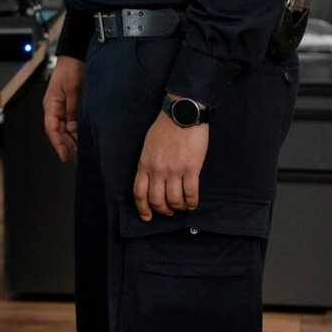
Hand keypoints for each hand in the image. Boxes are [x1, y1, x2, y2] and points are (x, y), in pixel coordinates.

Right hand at [43, 55, 84, 161]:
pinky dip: (77, 131)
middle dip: (66, 146)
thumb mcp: (72, 89)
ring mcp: (63, 107)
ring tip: (81, 152)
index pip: (52, 129)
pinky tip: (84, 138)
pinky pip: (72, 122)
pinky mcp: (72, 104)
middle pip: (58, 132)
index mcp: (51, 105)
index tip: (64, 156)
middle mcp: (55, 108)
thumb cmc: (71, 68)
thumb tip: (74, 129)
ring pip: (65, 129)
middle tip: (77, 159)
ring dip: (72, 140)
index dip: (58, 144)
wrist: (76, 55)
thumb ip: (73, 109)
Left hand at [132, 106, 208, 220]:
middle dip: (163, 210)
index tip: (147, 217)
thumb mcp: (148, 146)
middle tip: (169, 212)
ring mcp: (174, 170)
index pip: (139, 192)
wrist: (182, 115)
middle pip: (156, 200)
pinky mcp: (191, 168)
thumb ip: (148, 163)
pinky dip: (192, 202)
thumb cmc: (165, 128)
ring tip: (182, 207)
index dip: (143, 208)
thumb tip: (151, 180)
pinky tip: (193, 203)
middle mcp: (157, 170)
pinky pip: (191, 193)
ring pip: (174, 200)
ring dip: (179, 208)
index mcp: (144, 164)